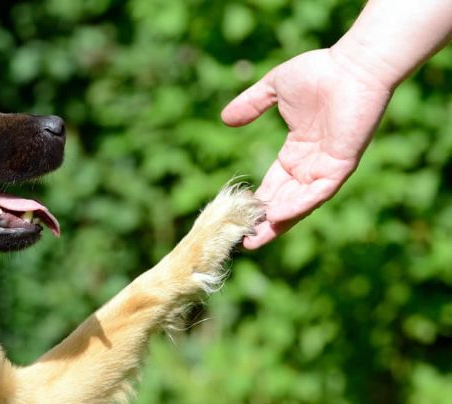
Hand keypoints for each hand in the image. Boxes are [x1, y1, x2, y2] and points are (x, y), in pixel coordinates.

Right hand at [221, 48, 393, 248]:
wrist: (353, 65)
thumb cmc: (319, 72)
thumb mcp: (274, 89)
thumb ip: (251, 105)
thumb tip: (225, 118)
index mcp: (297, 151)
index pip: (275, 184)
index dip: (258, 201)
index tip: (239, 215)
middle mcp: (312, 164)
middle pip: (285, 201)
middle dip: (265, 221)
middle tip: (244, 240)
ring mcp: (326, 167)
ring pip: (300, 203)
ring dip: (279, 222)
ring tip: (257, 238)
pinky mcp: (340, 166)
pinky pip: (317, 193)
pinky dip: (298, 206)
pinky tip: (276, 216)